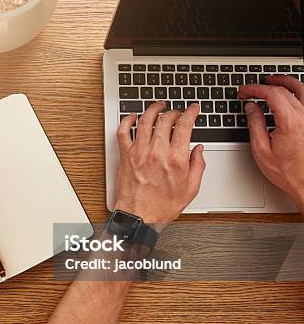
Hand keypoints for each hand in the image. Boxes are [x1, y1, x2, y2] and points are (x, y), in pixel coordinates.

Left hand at [114, 102, 205, 223]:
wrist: (139, 216)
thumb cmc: (161, 206)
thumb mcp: (190, 189)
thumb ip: (198, 166)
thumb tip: (198, 150)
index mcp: (176, 159)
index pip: (185, 125)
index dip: (191, 112)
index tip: (193, 109)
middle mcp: (157, 152)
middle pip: (165, 119)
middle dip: (174, 112)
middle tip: (177, 112)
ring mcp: (139, 152)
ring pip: (145, 121)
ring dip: (153, 109)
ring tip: (158, 106)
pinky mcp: (125, 156)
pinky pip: (123, 132)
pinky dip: (127, 120)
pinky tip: (132, 116)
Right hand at [239, 75, 303, 210]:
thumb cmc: (287, 172)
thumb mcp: (261, 150)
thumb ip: (255, 124)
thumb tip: (251, 108)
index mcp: (290, 121)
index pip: (272, 93)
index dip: (255, 89)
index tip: (245, 91)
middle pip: (287, 88)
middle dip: (267, 84)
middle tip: (255, 86)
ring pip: (302, 89)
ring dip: (286, 83)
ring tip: (274, 82)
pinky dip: (297, 93)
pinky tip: (290, 96)